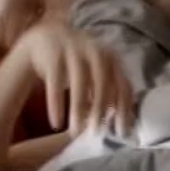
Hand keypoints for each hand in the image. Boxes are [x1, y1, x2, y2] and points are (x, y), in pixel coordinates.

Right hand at [15, 23, 134, 137]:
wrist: (45, 37)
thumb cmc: (77, 63)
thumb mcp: (96, 73)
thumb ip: (110, 90)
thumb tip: (123, 122)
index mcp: (112, 58)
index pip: (124, 85)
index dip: (124, 108)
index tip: (122, 131)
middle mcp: (96, 51)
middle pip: (103, 83)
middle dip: (100, 109)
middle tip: (96, 133)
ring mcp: (74, 50)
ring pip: (79, 83)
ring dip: (78, 110)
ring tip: (75, 132)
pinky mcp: (52, 54)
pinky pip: (55, 83)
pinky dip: (56, 104)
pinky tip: (56, 123)